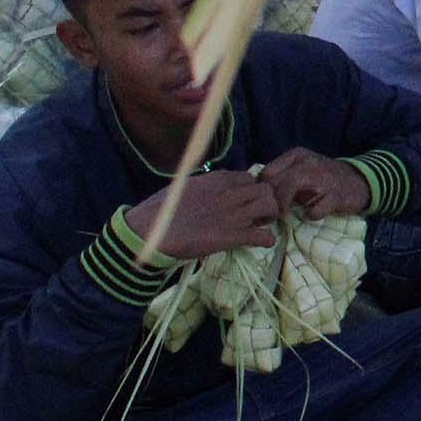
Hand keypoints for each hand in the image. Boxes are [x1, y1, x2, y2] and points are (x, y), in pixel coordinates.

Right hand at [125, 170, 281, 261]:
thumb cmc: (161, 210)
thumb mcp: (186, 186)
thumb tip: (213, 186)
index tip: (246, 201)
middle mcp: (229, 194)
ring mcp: (232, 215)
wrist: (149, 231)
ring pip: (270, 206)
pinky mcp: (231, 237)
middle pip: (265, 190)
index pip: (249, 178)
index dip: (251, 190)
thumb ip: (205, 184)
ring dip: (269, 217)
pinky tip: (260, 242)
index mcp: (217, 180)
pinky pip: (263, 236)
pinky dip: (266, 240)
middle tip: (257, 214)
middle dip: (266, 201)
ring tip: (258, 226)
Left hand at [259, 147, 372, 220]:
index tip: (261, 205)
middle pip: (276, 180)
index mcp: (297, 155)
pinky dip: (311, 214)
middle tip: (266, 217)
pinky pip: (315, 209)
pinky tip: (313, 214)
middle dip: (268, 202)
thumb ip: (282, 176)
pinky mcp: (335, 195)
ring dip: (282, 205)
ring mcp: (322, 177)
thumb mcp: (303, 169)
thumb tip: (257, 193)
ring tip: (283, 216)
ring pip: (291, 186)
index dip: (260, 191)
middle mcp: (308, 163)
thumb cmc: (324, 178)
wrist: (359, 181)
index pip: (267, 172)